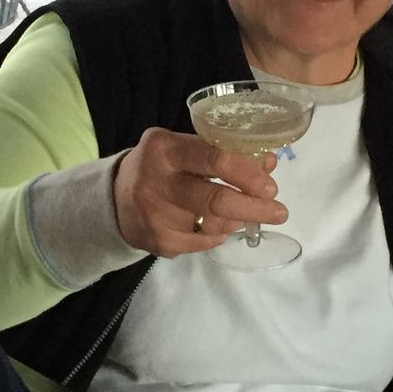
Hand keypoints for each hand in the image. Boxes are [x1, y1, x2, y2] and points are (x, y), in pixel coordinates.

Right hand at [112, 127, 285, 256]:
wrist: (114, 200)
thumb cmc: (161, 167)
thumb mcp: (184, 148)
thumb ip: (223, 152)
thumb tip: (268, 162)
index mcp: (165, 148)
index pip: (214, 159)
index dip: (247, 174)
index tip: (271, 186)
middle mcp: (156, 181)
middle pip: (215, 200)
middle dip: (255, 208)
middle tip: (278, 212)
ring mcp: (155, 215)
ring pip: (214, 225)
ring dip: (238, 220)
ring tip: (243, 214)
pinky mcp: (158, 241)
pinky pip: (203, 243)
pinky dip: (218, 234)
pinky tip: (216, 226)